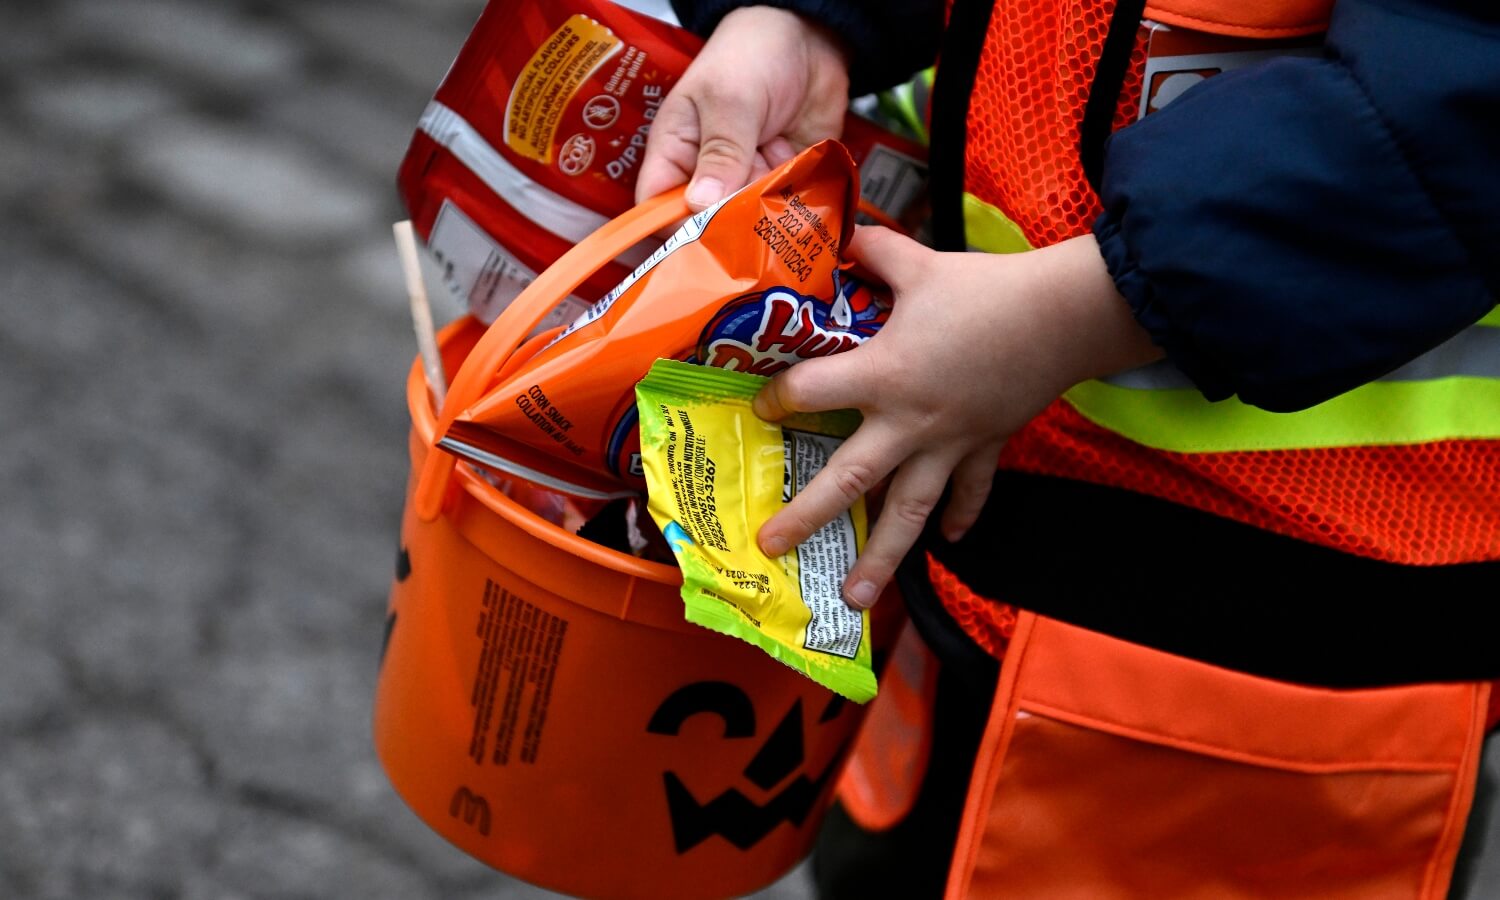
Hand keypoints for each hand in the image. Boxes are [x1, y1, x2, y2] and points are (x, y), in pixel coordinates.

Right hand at [636, 7, 850, 209]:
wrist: (810, 38)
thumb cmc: (751, 53)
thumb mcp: (730, 97)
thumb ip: (720, 151)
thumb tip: (699, 203)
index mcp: (675, 151)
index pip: (656, 206)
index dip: (671, 229)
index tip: (698, 242)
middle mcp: (708, 174)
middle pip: (706, 223)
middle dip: (730, 226)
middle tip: (754, 215)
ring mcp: (747, 182)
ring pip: (750, 223)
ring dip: (768, 216)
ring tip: (784, 191)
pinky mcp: (783, 185)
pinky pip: (786, 213)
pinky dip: (796, 210)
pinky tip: (805, 194)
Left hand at [753, 228, 1162, 607]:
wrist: (1065, 316)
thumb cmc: (987, 291)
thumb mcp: (920, 264)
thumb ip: (874, 252)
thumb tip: (841, 233)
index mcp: (883, 374)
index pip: (811, 392)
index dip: (778, 398)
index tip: (759, 408)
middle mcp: (908, 422)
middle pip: (850, 478)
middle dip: (807, 516)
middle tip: (771, 548)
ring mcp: (949, 444)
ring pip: (908, 510)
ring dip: (881, 557)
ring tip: (853, 598)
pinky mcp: (986, 448)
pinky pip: (970, 492)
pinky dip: (962, 517)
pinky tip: (950, 542)